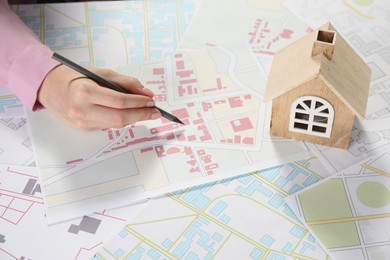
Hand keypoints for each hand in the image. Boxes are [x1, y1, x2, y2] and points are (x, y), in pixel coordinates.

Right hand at [37, 64, 160, 129]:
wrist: (49, 88)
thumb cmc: (75, 77)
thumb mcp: (101, 72)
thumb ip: (125, 82)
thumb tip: (146, 93)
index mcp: (85, 91)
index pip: (119, 101)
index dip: (139, 102)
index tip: (152, 101)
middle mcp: (82, 109)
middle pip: (120, 118)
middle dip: (141, 115)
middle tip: (155, 112)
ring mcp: (81, 122)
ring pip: (115, 125)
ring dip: (133, 119)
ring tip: (144, 111)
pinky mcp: (83, 129)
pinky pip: (108, 126)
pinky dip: (120, 120)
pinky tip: (126, 114)